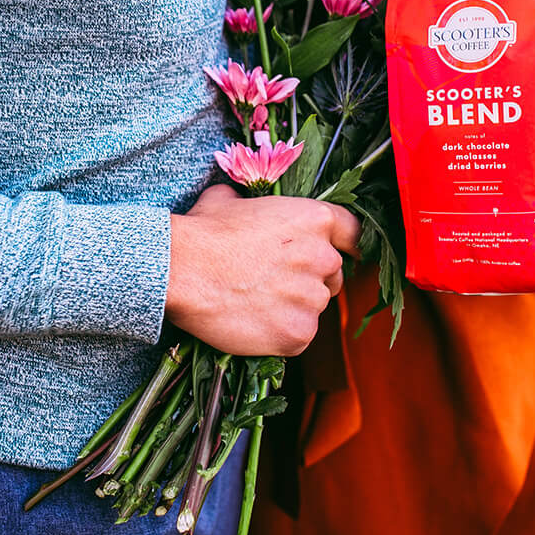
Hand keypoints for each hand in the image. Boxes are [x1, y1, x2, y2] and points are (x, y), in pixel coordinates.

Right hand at [167, 183, 359, 356]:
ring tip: (254, 302)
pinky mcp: (298, 333)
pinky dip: (280, 332)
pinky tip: (251, 321)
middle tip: (273, 283)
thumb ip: (250, 201)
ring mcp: (312, 299)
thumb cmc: (202, 232)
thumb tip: (239, 200)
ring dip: (293, 307)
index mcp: (314, 219)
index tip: (347, 255)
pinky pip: (298, 335)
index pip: (354, 234)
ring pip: (313, 308)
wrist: (181, 270)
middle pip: (332, 275)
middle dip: (310, 280)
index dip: (348, 246)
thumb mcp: (227, 200)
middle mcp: (323, 258)